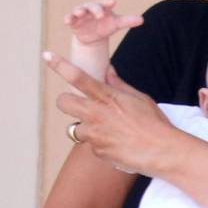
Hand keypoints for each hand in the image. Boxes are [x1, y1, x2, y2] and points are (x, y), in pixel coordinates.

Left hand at [44, 51, 176, 174]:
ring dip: (87, 127)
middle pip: (63, 102)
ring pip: (76, 128)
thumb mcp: (139, 98)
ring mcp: (94, 134)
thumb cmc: (154, 122)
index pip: (78, 77)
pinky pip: (91, 145)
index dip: (60, 65)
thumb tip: (107, 69)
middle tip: (80, 104)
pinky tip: (118, 143)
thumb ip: (118, 84)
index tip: (46, 56)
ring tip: (109, 130)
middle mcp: (96, 114)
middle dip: (67, 101)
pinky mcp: (97, 151)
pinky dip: (101, 143)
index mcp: (107, 97)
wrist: (161, 151)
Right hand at [65, 0, 143, 44]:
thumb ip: (128, 21)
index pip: (105, 3)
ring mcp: (80, 14)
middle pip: (92, 6)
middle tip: (99, 14)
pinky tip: (68, 21)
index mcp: (103, 7)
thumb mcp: (117, 24)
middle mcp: (91, 8)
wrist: (93, 36)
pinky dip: (68, 19)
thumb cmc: (106, 26)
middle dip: (95, 9)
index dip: (108, 2)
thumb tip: (142, 20)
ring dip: (78, 10)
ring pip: (78, 10)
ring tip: (80, 12)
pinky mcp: (73, 21)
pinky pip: (69, 18)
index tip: (113, 2)